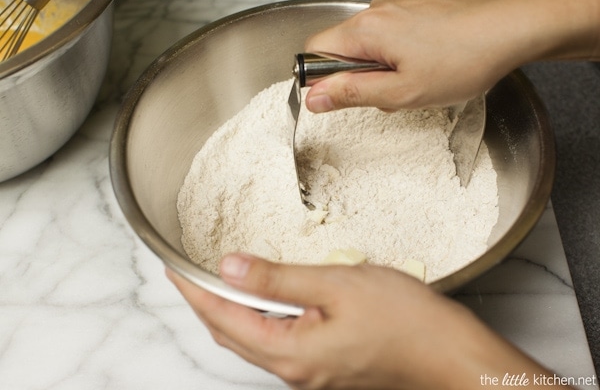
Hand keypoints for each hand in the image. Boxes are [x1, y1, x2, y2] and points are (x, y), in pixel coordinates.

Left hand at [167, 253, 565, 389]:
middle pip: (230, 335)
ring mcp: (308, 372)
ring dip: (229, 311)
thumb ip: (278, 278)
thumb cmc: (405, 320)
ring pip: (251, 340)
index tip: (174, 269)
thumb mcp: (336, 285)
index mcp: (289, 351)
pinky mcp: (322, 366)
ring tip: (217, 283)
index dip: (195, 291)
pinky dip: (257, 319)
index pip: (223, 318)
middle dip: (204, 303)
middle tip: (188, 273)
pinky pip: (275, 342)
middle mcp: (293, 370)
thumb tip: (230, 268)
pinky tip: (263, 299)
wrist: (447, 354)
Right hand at [304, 0, 599, 112]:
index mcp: (365, 29)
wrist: (513, 26)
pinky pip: (390, 36)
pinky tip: (427, 67)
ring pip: (368, 45)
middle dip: (357, 78)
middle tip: (390, 95)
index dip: (320, 80)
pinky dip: (399, 56)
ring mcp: (397, 5)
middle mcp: (376, 10)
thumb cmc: (464, 58)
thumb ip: (351, 94)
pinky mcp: (416, 7)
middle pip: (340, 48)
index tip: (343, 98)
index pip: (313, 52)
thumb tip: (313, 98)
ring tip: (416, 82)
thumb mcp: (401, 92)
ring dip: (381, 70)